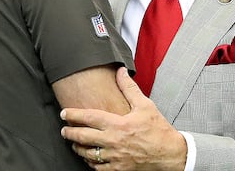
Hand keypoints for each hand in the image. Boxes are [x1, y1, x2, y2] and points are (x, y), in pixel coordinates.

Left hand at [60, 67, 186, 169]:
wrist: (171, 154)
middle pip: (83, 137)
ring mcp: (115, 157)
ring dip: (78, 148)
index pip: (88, 118)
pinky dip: (90, 162)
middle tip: (64, 130)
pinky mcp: (118, 169)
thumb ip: (129, 88)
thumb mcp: (145, 105)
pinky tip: (89, 157)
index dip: (73, 115)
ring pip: (87, 154)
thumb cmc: (159, 131)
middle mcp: (113, 142)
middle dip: (69, 133)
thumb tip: (121, 72)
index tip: (64, 113)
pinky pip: (98, 168)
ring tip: (74, 143)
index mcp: (118, 124)